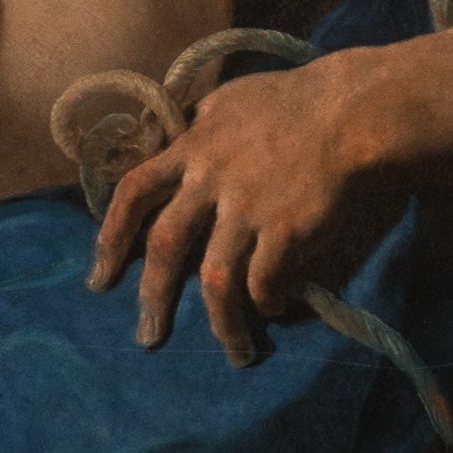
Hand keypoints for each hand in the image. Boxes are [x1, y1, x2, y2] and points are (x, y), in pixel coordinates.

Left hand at [88, 53, 404, 365]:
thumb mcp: (227, 100)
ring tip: (233, 351)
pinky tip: (271, 310)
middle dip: (152, 298)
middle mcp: (211, 179)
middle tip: (148, 336)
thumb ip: (194, 124)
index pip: (133, 193)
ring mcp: (248, 206)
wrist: (352, 110)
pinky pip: (265, 282)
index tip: (100, 277)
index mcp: (192, 147)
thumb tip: (167, 140)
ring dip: (221, 324)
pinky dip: (265, 302)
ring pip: (217, 281)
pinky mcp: (287, 228)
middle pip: (166, 247)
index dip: (111, 238)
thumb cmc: (291, 101)